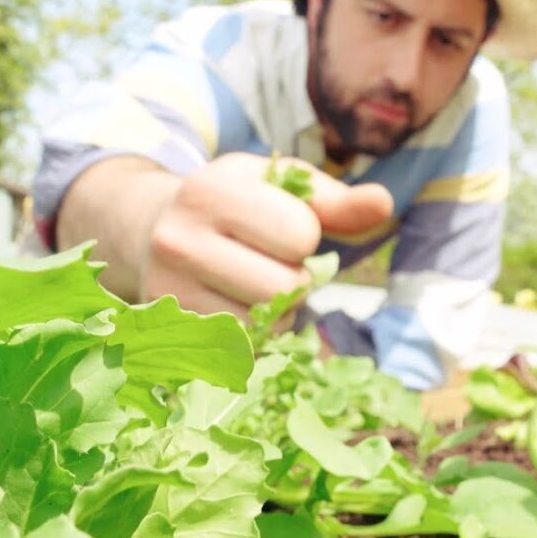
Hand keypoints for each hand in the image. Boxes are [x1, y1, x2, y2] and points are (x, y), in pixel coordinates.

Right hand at [141, 152, 393, 320]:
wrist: (151, 231)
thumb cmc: (235, 204)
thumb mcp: (280, 187)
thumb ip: (335, 200)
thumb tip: (386, 203)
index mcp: (210, 192)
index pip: (299, 235)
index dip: (304, 237)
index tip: (280, 229)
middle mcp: (179, 240)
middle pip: (286, 288)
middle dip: (296, 279)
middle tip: (271, 263)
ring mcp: (169, 291)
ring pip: (266, 325)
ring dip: (278, 312)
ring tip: (251, 283)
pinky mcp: (172, 333)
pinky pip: (243, 350)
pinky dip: (255, 334)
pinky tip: (234, 305)